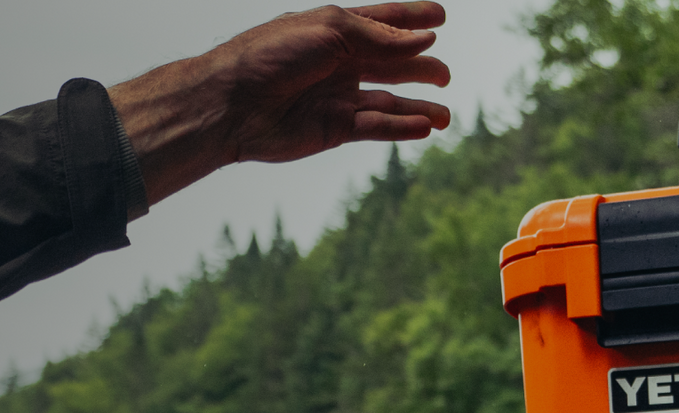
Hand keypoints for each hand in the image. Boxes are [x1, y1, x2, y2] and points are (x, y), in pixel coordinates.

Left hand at [108, 3, 451, 208]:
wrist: (233, 103)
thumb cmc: (272, 55)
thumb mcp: (331, 31)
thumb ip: (381, 37)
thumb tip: (426, 40)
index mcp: (335, 30)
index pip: (383, 22)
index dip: (412, 19)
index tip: (441, 17)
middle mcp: (338, 63)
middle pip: (390, 64)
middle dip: (419, 67)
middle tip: (444, 73)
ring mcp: (337, 97)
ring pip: (388, 102)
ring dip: (418, 107)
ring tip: (446, 116)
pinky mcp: (334, 129)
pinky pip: (377, 127)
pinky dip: (402, 127)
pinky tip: (424, 126)